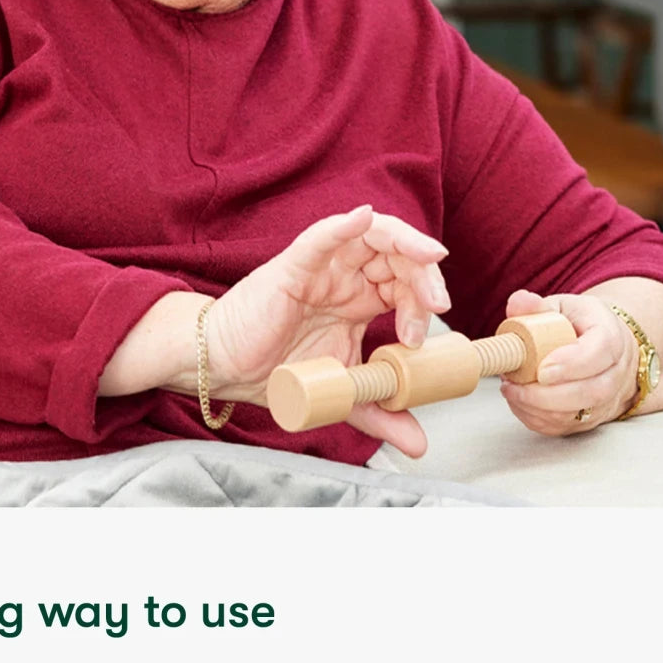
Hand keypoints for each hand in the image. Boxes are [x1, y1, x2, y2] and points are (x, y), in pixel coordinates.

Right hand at [207, 204, 450, 456]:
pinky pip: (321, 237)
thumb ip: (380, 411)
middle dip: (425, 274)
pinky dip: (344, 224)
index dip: (422, 303)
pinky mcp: (293, 266)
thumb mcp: (342, 395)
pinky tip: (364, 218)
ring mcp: (321, 267)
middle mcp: (344, 276)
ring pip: (370, 236)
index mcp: (359, 298)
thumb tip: (418, 444)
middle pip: (397, 255)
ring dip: (405, 243)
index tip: (419, 342)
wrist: (226, 370)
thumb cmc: (274, 370)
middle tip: (437, 304)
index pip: (405, 283)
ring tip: (428, 260)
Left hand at [498, 289, 638, 432]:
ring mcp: (607, 400)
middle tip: (515, 385)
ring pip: (579, 415)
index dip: (571, 364)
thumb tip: (519, 302)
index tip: (541, 369)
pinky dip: (538, 420)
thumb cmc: (579, 325)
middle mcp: (616, 373)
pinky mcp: (592, 419)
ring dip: (538, 408)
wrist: (604, 349)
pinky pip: (566, 427)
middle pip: (591, 391)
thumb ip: (537, 307)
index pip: (599, 353)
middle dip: (548, 394)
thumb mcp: (562, 307)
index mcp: (611, 337)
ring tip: (511, 390)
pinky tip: (518, 402)